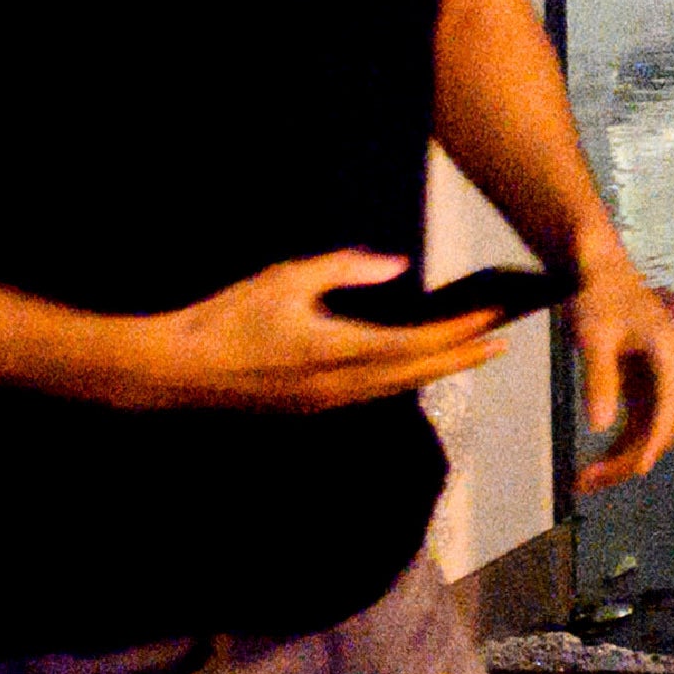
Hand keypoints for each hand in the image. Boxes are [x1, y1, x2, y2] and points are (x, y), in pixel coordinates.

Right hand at [121, 251, 515, 413]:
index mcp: (338, 351)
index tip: (492, 317)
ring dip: (435, 371)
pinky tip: (412, 368)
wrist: (173, 370)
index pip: (417, 345)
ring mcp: (325, 402)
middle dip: (462, 358)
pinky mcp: (309, 408)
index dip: (459, 333)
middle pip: (416, 374)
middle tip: (500, 343)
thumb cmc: (227, 317)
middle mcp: (340, 385)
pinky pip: (372, 394)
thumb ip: (345, 269)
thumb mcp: (286, 278)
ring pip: (396, 389)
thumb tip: (397, 265)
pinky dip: (402, 379)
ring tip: (468, 353)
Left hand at [563, 249, 673, 491]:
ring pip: (650, 428)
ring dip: (623, 456)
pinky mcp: (646, 379)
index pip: (667, 409)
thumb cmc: (597, 297)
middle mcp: (673, 368)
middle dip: (628, 458)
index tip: (632, 473)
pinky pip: (639, 420)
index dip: (651, 443)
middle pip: (660, 425)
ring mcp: (661, 375)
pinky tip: (596, 460)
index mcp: (670, 355)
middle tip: (589, 482)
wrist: (598, 269)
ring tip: (586, 480)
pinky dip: (620, 441)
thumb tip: (599, 428)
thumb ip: (600, 382)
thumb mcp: (594, 338)